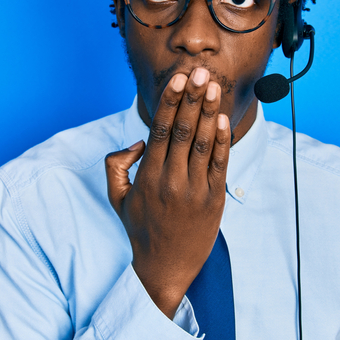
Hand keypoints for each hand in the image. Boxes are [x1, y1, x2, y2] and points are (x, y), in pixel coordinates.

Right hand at [105, 68, 231, 317]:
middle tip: (199, 71)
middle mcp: (171, 180)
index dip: (169, 101)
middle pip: (183, 130)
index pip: (160, 130)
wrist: (165, 267)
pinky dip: (222, 140)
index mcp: (147, 176)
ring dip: (209, 111)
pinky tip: (223, 119)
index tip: (177, 79)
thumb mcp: (117, 198)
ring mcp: (195, 190)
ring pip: (203, 142)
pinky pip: (220, 163)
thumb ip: (117, 165)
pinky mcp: (214, 199)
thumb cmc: (140, 229)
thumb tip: (136, 141)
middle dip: (192, 98)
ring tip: (213, 86)